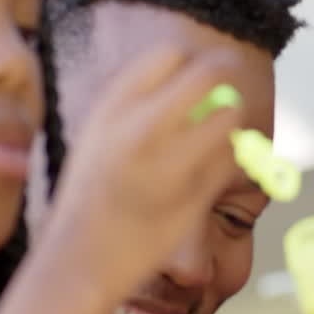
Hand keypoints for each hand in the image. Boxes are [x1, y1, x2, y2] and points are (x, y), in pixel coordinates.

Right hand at [44, 45, 244, 298]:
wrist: (79, 259)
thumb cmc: (92, 195)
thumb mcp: (97, 137)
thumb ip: (134, 107)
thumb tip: (186, 75)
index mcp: (112, 108)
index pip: (168, 54)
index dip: (189, 63)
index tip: (195, 79)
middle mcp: (142, 128)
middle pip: (208, 75)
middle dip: (225, 78)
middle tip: (229, 93)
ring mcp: (172, 161)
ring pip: (230, 115)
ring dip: (233, 121)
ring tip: (221, 135)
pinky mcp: (197, 193)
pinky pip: (233, 158)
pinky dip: (234, 158)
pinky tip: (217, 168)